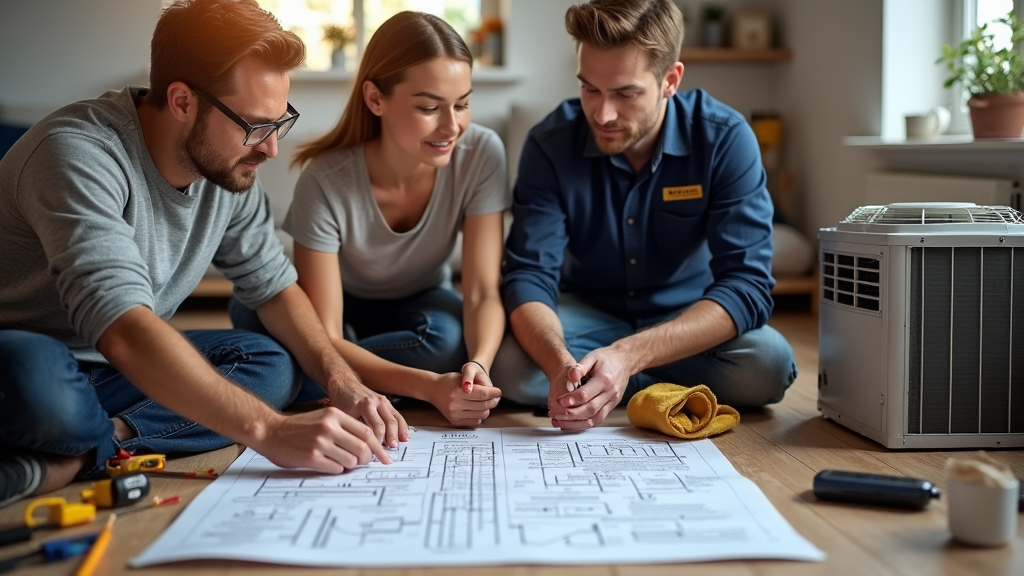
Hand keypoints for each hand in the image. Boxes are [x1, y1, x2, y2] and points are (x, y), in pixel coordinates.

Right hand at [255, 408, 392, 473]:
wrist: (271, 431)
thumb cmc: (299, 427)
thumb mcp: (323, 418)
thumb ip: (344, 427)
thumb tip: (368, 444)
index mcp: (334, 415)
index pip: (366, 432)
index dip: (377, 446)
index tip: (382, 455)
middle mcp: (329, 427)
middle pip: (363, 447)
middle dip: (367, 458)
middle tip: (363, 462)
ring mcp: (320, 443)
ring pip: (351, 460)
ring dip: (351, 465)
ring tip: (343, 463)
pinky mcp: (312, 457)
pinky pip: (336, 469)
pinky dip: (338, 470)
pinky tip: (330, 465)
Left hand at [328, 381, 409, 447]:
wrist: (344, 384)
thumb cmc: (341, 400)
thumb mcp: (344, 415)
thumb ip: (354, 428)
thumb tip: (363, 446)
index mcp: (365, 405)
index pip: (376, 427)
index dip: (378, 441)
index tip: (377, 452)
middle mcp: (376, 402)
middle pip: (389, 423)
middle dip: (391, 438)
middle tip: (391, 450)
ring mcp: (383, 401)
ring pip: (395, 419)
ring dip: (398, 433)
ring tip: (398, 444)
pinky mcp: (387, 402)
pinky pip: (397, 415)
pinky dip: (402, 426)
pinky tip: (403, 436)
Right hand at [427, 371, 501, 426]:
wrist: (433, 390)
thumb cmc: (448, 381)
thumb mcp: (461, 377)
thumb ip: (476, 385)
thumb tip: (494, 393)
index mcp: (458, 391)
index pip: (482, 394)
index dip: (494, 392)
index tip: (498, 391)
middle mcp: (455, 404)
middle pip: (483, 405)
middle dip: (493, 401)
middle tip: (496, 397)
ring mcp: (455, 414)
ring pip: (481, 415)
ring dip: (488, 409)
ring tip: (487, 403)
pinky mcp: (455, 421)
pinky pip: (475, 421)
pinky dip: (480, 416)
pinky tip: (478, 409)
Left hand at [549, 347, 629, 429]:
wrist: (624, 361)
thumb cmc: (606, 358)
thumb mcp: (592, 357)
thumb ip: (580, 367)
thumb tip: (570, 376)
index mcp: (605, 379)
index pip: (586, 394)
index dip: (571, 399)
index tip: (559, 400)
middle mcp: (610, 393)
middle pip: (590, 409)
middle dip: (571, 414)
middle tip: (556, 414)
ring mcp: (612, 402)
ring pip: (594, 419)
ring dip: (576, 424)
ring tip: (560, 422)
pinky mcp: (611, 407)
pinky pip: (598, 420)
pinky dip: (583, 425)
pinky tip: (571, 424)